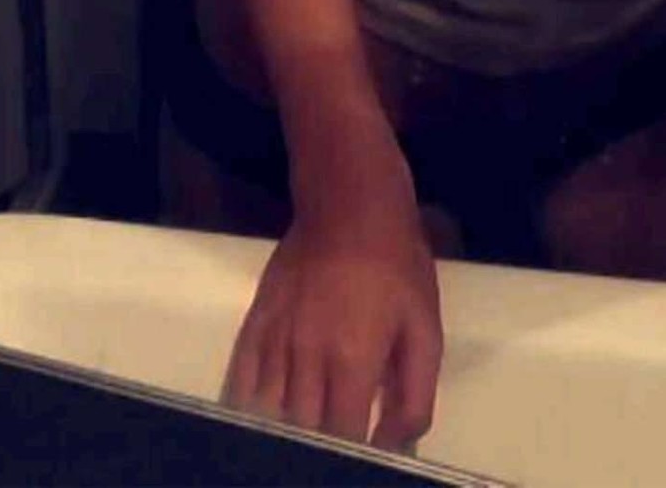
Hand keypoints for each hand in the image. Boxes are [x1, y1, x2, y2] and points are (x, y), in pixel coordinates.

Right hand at [222, 180, 443, 452]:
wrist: (350, 203)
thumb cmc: (396, 266)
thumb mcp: (425, 327)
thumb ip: (414, 393)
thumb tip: (396, 443)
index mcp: (352, 360)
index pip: (342, 438)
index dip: (352, 458)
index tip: (362, 461)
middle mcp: (306, 356)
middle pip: (301, 430)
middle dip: (318, 451)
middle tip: (333, 452)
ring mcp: (275, 339)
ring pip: (267, 412)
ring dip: (284, 434)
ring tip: (301, 442)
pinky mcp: (256, 322)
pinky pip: (240, 380)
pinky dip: (247, 410)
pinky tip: (259, 423)